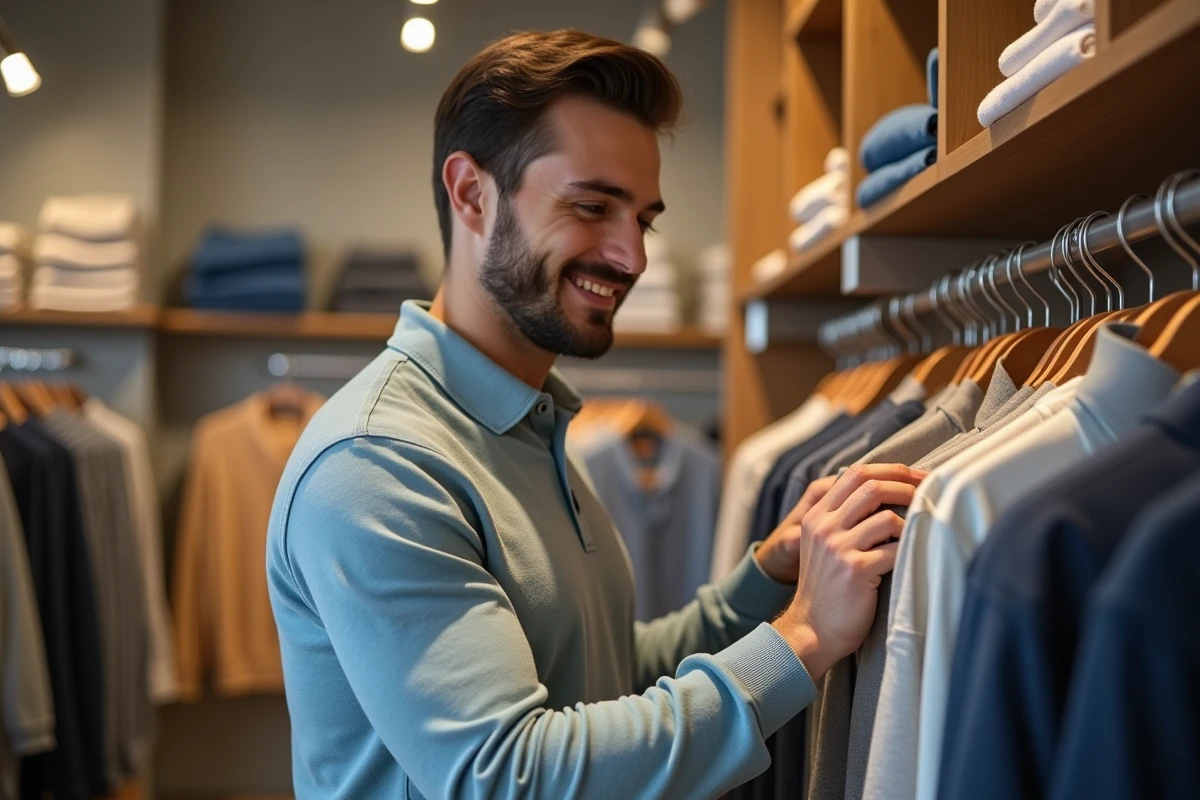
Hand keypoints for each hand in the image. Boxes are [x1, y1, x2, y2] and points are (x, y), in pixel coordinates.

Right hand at [770, 464, 924, 680]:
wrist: (812, 629)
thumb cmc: (828, 588)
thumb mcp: (823, 545)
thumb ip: (843, 518)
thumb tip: (887, 491)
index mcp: (816, 516)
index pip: (855, 473)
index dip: (890, 470)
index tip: (916, 475)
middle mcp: (824, 527)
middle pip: (871, 487)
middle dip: (906, 487)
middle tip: (929, 493)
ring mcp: (838, 548)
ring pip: (887, 518)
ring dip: (910, 523)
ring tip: (918, 533)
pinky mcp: (855, 570)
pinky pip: (894, 549)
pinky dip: (909, 549)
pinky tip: (912, 556)